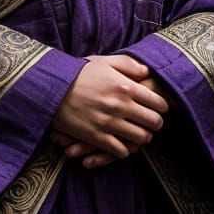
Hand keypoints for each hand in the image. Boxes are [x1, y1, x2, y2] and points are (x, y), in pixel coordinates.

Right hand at [51, 55, 167, 166]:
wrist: (51, 88)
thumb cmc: (78, 73)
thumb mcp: (103, 61)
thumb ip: (128, 65)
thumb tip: (146, 72)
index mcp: (125, 86)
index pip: (158, 102)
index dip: (162, 107)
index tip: (158, 108)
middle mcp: (120, 105)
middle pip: (154, 122)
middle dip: (155, 123)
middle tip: (150, 122)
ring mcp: (109, 123)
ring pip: (141, 138)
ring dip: (142, 137)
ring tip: (138, 133)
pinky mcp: (96, 137)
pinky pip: (121, 151)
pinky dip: (124, 149)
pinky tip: (121, 143)